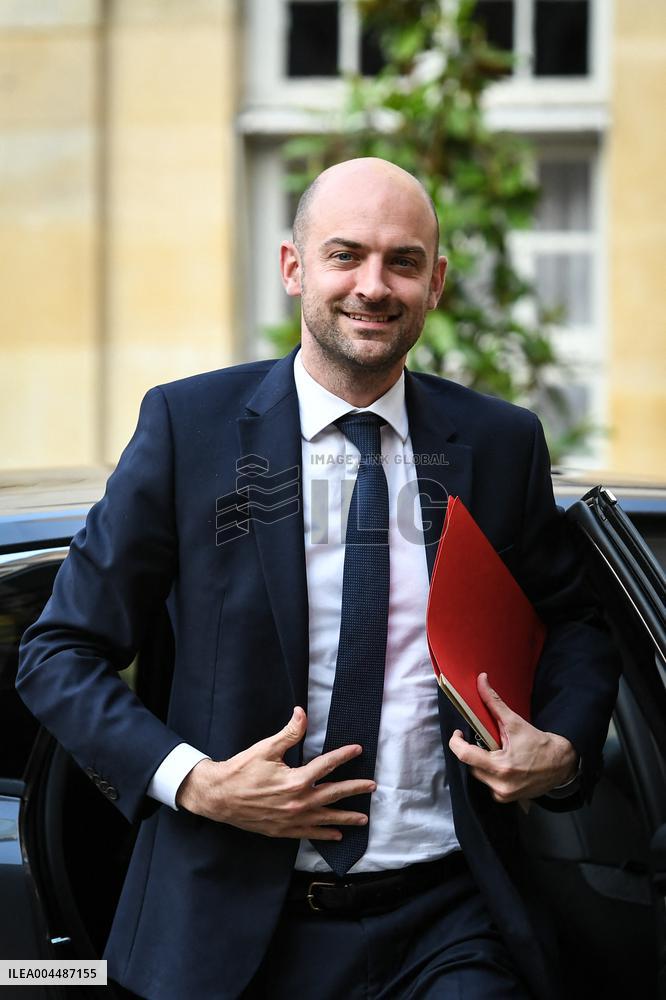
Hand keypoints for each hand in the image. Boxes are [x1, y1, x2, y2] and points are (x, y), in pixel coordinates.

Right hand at [175, 706, 374, 839]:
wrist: (218, 797)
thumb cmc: (241, 770)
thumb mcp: (265, 748)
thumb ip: (289, 733)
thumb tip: (302, 713)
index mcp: (296, 780)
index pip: (327, 765)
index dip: (344, 756)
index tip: (358, 750)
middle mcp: (298, 802)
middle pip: (334, 794)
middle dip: (355, 790)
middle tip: (372, 786)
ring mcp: (291, 819)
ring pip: (325, 818)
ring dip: (346, 818)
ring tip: (363, 820)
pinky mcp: (282, 830)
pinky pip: (309, 834)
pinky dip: (324, 834)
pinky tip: (335, 836)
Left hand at [448, 673, 577, 802]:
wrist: (561, 764)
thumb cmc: (539, 743)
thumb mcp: (515, 722)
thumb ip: (494, 702)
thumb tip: (481, 681)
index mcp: (501, 766)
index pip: (465, 756)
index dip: (456, 743)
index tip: (458, 734)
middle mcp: (501, 785)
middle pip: (471, 765)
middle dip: (474, 751)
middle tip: (485, 741)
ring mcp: (504, 795)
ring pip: (479, 776)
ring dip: (482, 763)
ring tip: (497, 753)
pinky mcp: (508, 799)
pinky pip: (488, 785)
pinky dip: (491, 774)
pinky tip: (503, 766)